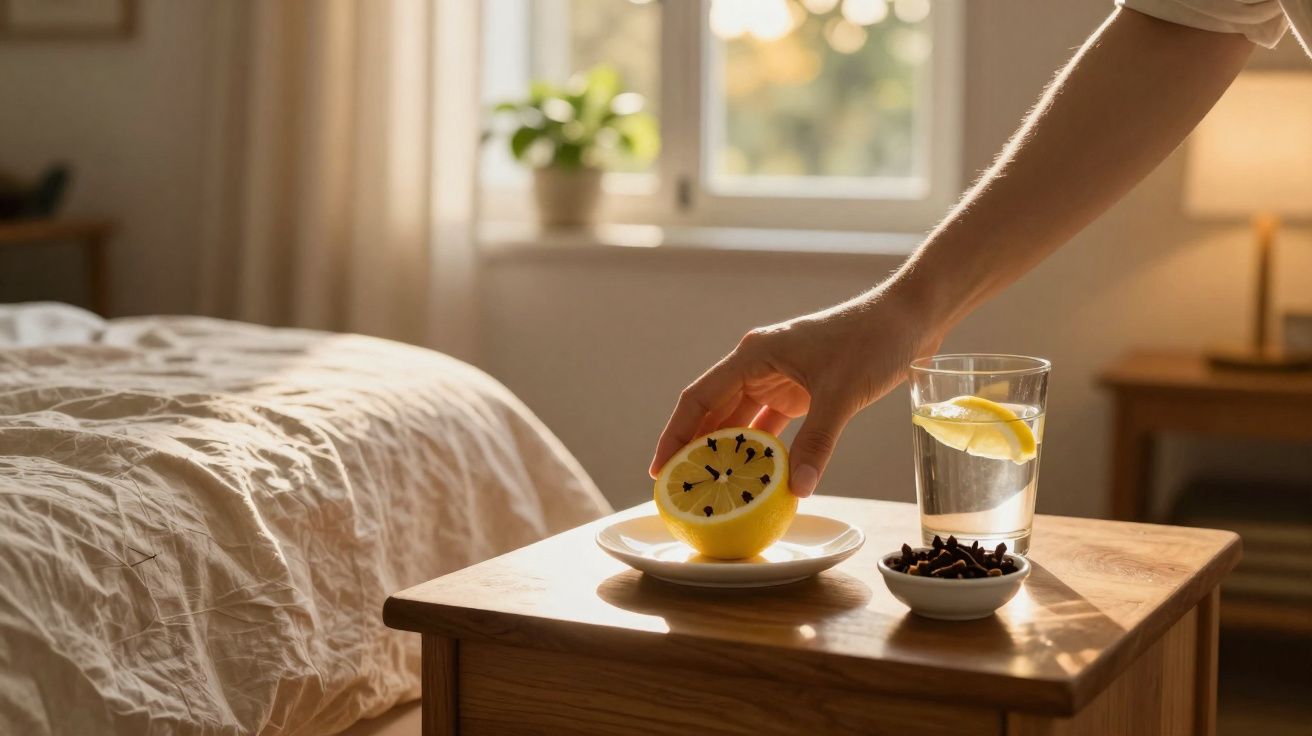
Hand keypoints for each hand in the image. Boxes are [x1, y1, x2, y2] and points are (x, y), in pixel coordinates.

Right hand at [648, 284, 943, 497]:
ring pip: (741, 421)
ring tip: (711, 490)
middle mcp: (759, 366)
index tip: (660, 470)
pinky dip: (763, 450)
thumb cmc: (873, 341)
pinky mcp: (802, 391)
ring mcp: (780, 378)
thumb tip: (796, 489)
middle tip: (681, 490)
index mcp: (754, 356)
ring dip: (728, 452)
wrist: (910, 319)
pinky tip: (757, 477)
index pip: (699, 398)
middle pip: (713, 412)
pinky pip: (770, 425)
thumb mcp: (841, 394)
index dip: (676, 435)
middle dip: (696, 449)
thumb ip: (817, 442)